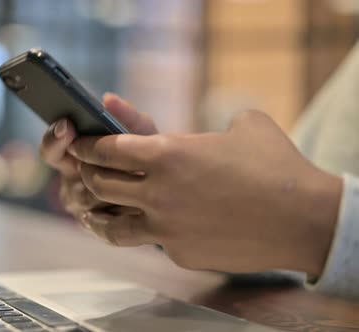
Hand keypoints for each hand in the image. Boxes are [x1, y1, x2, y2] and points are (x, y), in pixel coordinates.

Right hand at [40, 93, 156, 219]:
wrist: (172, 191)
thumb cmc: (150, 157)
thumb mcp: (142, 134)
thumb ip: (127, 118)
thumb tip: (108, 99)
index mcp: (73, 157)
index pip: (50, 149)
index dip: (54, 137)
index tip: (67, 124)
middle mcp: (71, 183)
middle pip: (74, 177)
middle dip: (101, 168)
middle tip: (127, 160)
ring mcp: (82, 208)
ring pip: (90, 199)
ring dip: (116, 188)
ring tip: (143, 179)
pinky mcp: (97, 228)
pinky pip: (104, 219)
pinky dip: (124, 206)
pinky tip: (142, 199)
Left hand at [69, 110, 341, 276]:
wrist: (303, 219)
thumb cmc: (274, 165)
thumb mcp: (242, 125)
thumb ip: (207, 121)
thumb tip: (200, 126)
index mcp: (167, 153)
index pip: (106, 150)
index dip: (87, 147)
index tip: (78, 146)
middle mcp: (157, 192)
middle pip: (99, 185)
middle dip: (86, 176)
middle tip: (85, 172)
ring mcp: (165, 228)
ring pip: (110, 226)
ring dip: (98, 215)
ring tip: (92, 211)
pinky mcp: (178, 253)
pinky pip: (151, 243)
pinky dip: (146, 233)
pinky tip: (149, 228)